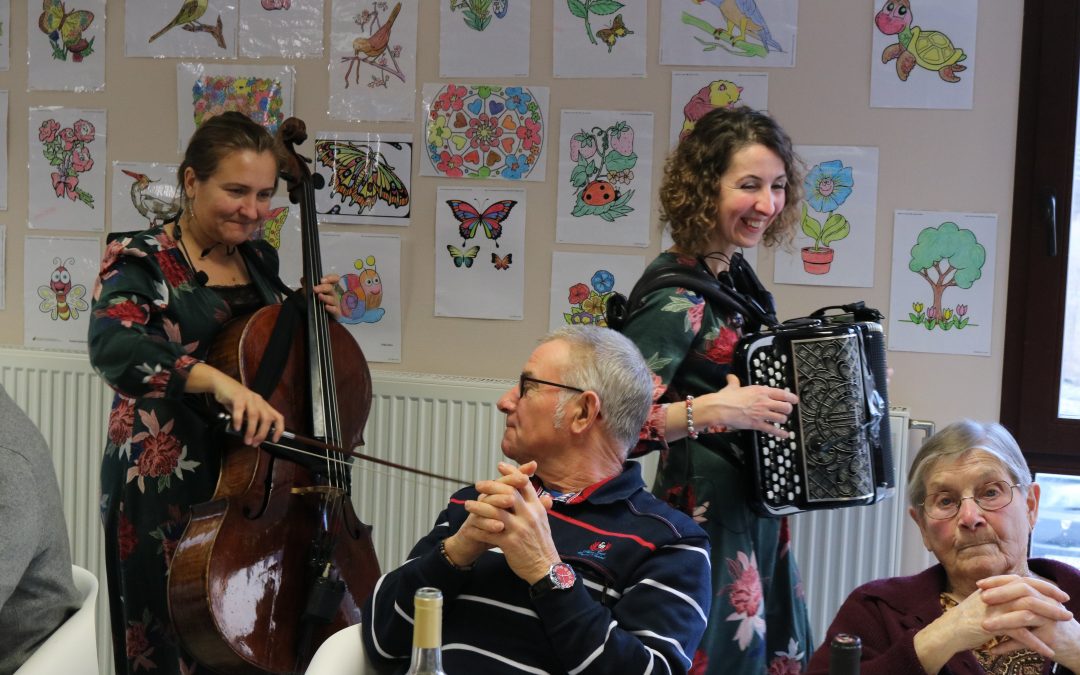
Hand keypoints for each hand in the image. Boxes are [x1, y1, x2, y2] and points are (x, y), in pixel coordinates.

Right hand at [210, 374, 283, 445]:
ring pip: (254, 415)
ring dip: (251, 430)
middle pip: (267, 418)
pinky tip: (236, 428)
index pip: (278, 417)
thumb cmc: (234, 400)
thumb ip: (250, 421)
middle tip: (255, 443)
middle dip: (262, 433)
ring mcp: (249, 398)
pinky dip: (239, 420)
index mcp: (264, 405)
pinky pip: (240, 409)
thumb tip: (251, 437)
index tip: (274, 440)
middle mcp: (259, 401)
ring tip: (246, 440)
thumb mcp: (246, 411)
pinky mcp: (238, 396)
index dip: (279, 429)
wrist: (221, 384)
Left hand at [309, 274, 341, 317]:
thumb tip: (303, 279)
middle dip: (323, 287)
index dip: (330, 278)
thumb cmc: (315, 301)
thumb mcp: (308, 292)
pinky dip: (331, 308)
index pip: (334, 279)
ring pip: (333, 299)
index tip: (322, 280)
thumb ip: (306, 285)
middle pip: (330, 288)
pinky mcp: (336, 312)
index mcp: (328, 287)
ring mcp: (335, 303)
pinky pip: (335, 310)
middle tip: (314, 289)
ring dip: (326, 297)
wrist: (317, 316)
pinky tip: (326, 307)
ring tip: (319, 296)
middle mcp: (332, 294)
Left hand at [461, 462, 560, 582]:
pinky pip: (489, 533)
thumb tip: (545, 495)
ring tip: (468, 505)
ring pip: (495, 512)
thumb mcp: (544, 523)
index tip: (499, 466)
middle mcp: (529, 516)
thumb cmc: (543, 545)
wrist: (545, 569)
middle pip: (508, 493)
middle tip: (478, 485)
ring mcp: (519, 530)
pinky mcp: (510, 544)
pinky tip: (470, 527)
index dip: (512, 473)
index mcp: (537, 509)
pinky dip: (478, 529)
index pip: (524, 484)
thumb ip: (541, 507)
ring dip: (479, 507)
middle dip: (491, 486)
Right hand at [698, 374, 797, 439]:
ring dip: (782, 420)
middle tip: (786, 411)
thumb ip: (734, 381)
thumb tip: (731, 377)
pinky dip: (780, 433)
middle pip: (785, 407)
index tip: (794, 400)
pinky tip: (785, 435)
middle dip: (787, 410)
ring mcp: (762, 414)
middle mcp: (764, 402)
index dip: (791, 397)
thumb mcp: (732, 386)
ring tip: (781, 420)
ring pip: (781, 418)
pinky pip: (772, 430)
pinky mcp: (757, 424)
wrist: (719, 408)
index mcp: (761, 391)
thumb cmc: (726, 397)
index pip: (782, 393)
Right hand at [914, 576, 1074, 671]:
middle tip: (1067, 608)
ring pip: (1027, 610)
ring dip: (1049, 617)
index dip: (1043, 585)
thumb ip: (999, 595)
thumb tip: (1017, 593)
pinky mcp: (991, 624)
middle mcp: (994, 594)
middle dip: (1051, 600)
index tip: (1059, 593)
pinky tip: (1047, 651)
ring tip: (1064, 624)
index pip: (1023, 580)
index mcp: (993, 587)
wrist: (948, 631)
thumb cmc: (966, 619)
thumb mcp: (983, 601)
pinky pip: (1019, 633)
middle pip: (1029, 592)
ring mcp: (992, 608)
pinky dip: (1036, 643)